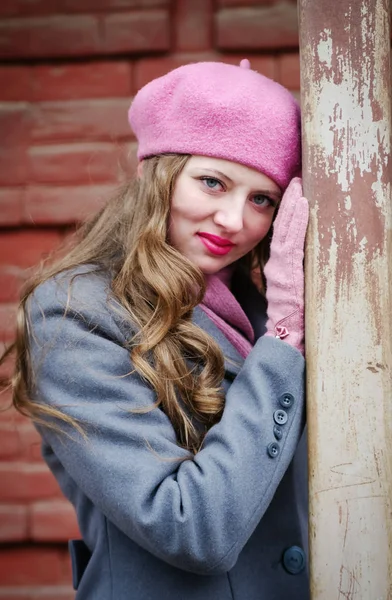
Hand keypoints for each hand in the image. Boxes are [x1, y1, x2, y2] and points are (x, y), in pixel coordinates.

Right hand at [264, 177, 308, 354]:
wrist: (286, 337)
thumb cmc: (293, 318)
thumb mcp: (294, 292)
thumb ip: (296, 275)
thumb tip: (305, 259)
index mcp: (279, 268)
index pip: (282, 234)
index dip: (286, 212)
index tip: (294, 192)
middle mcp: (278, 265)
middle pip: (283, 227)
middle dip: (289, 202)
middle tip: (296, 180)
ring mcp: (281, 268)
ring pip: (286, 231)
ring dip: (292, 207)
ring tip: (298, 187)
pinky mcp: (286, 272)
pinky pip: (292, 241)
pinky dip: (296, 222)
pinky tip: (302, 206)